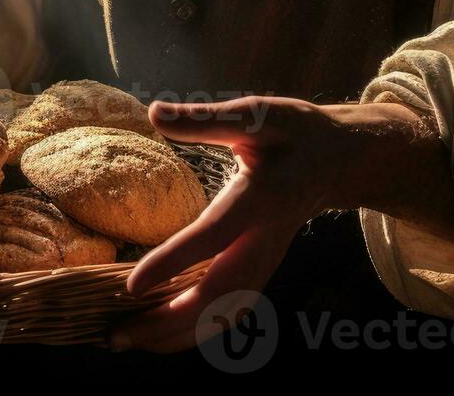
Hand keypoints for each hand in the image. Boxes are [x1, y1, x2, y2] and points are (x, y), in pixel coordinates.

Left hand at [108, 95, 448, 353]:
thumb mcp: (256, 114)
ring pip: (222, 314)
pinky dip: (192, 330)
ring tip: (125, 341)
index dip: (174, 262)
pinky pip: (227, 312)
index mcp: (260, 199)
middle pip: (217, 295)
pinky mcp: (260, 271)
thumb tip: (155, 113)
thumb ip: (207, 119)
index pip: (214, 236)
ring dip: (175, 335)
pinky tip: (156, 333)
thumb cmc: (294, 132)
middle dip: (166, 321)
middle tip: (115, 335)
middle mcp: (264, 241)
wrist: (338, 160)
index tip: (132, 286)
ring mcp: (265, 262)